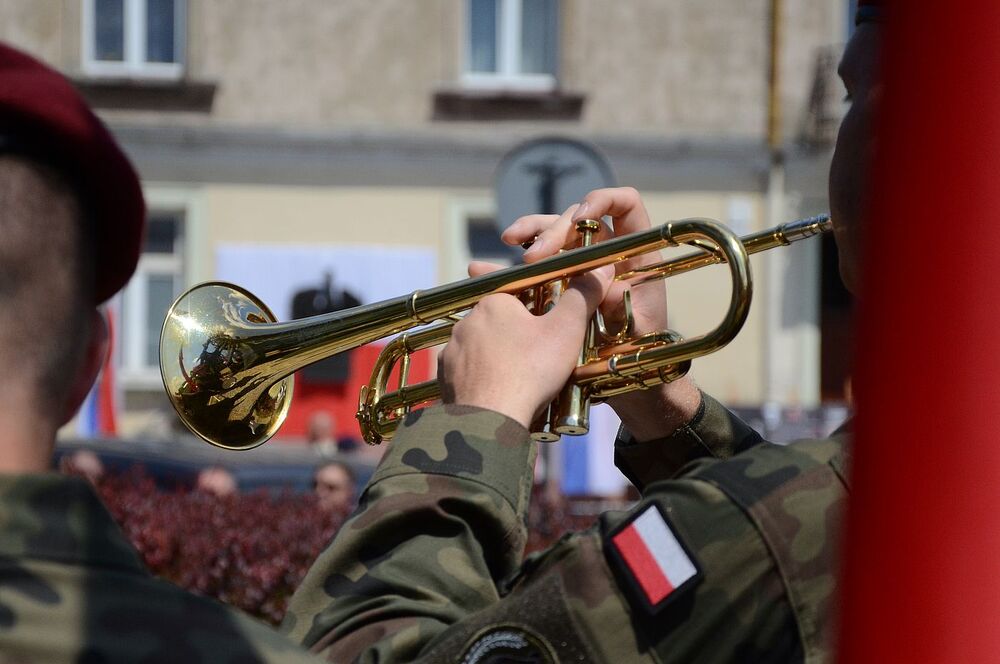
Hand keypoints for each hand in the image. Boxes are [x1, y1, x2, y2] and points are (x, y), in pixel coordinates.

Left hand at [439, 267, 612, 429]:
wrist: (490, 418)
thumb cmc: (530, 370)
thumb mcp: (566, 329)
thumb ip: (582, 296)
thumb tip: (600, 269)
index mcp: (494, 302)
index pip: (515, 291)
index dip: (533, 301)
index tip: (542, 316)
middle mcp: (466, 321)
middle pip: (497, 320)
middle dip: (514, 331)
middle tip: (535, 351)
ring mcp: (452, 350)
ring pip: (479, 345)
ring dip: (494, 354)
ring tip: (517, 373)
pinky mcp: (445, 377)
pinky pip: (465, 370)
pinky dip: (479, 376)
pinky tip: (495, 388)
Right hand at [476, 187, 701, 439]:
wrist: (629, 380)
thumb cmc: (641, 353)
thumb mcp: (637, 330)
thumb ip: (623, 306)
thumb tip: (604, 283)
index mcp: (634, 252)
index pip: (624, 206)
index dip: (604, 200)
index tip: (582, 217)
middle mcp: (607, 251)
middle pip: (577, 219)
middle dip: (552, 230)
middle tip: (532, 257)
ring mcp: (581, 264)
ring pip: (552, 233)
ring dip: (530, 233)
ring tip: (509, 241)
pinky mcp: (559, 282)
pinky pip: (536, 262)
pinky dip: (513, 260)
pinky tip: (489, 264)